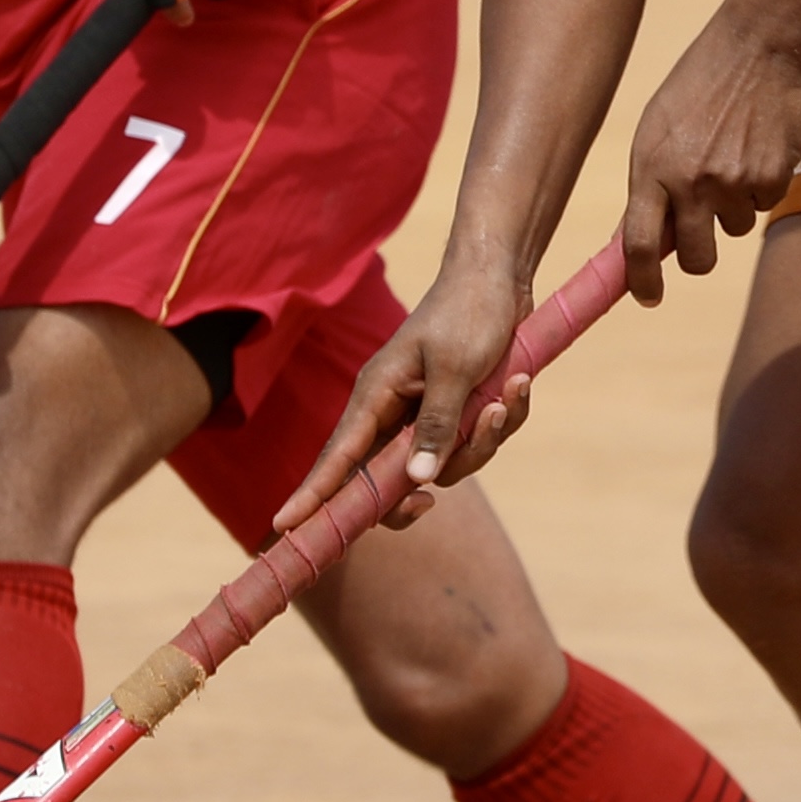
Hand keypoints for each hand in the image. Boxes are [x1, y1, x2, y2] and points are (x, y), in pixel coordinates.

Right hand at [278, 243, 527, 529]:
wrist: (499, 277)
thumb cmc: (469, 312)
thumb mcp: (454, 368)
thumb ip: (435, 424)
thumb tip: (415, 480)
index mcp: (376, 395)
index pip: (337, 456)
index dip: (312, 493)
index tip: (285, 524)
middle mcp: (394, 410)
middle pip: (390, 479)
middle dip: (418, 490)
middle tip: (430, 505)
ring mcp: (426, 413)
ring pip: (444, 464)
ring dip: (481, 440)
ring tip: (503, 398)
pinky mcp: (456, 411)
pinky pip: (474, 441)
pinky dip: (501, 420)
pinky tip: (515, 386)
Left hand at [614, 1, 800, 282]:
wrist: (761, 44)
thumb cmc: (701, 84)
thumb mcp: (657, 127)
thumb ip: (647, 184)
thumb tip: (633, 241)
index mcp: (650, 166)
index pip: (637, 244)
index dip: (641, 281)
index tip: (648, 296)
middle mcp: (689, 180)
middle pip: (694, 258)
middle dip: (698, 256)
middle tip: (701, 237)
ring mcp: (734, 182)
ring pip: (734, 230)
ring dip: (733, 208)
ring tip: (733, 155)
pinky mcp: (773, 178)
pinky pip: (764, 206)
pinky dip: (762, 186)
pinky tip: (758, 145)